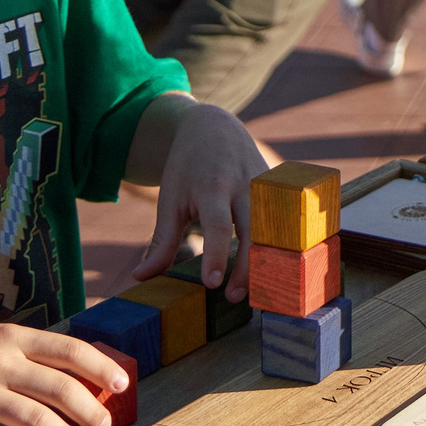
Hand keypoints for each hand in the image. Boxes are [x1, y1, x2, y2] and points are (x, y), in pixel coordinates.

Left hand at [131, 100, 264, 300]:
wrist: (213, 127)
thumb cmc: (187, 168)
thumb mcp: (170, 199)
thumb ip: (162, 240)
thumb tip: (141, 278)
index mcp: (213, 186)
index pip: (218, 225)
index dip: (216, 255)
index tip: (212, 283)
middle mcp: (244, 185)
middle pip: (254, 230)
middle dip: (247, 266)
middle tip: (234, 298)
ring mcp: (266, 186)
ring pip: (275, 229)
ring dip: (268, 261)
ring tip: (255, 291)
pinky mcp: (279, 190)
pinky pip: (284, 222)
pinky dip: (280, 247)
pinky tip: (274, 271)